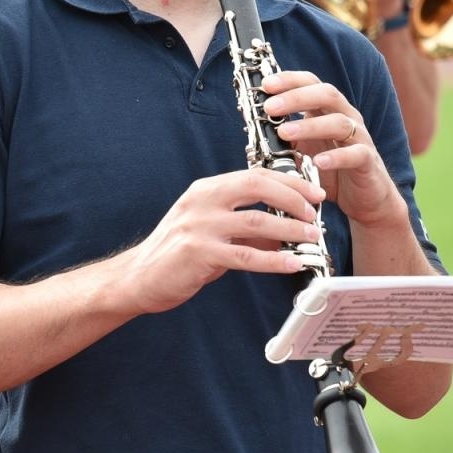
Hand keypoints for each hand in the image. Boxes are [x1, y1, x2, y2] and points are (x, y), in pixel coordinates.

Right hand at [123, 168, 324, 314]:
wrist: (138, 277)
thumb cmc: (175, 254)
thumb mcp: (210, 230)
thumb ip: (244, 228)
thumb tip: (284, 231)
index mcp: (205, 190)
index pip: (254, 175)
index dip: (289, 182)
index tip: (313, 193)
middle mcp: (201, 202)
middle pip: (257, 186)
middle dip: (293, 198)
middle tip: (315, 213)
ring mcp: (198, 226)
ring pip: (256, 220)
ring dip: (290, 229)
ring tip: (311, 238)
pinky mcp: (199, 253)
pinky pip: (245, 255)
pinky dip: (273, 259)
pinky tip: (292, 263)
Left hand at [260, 70, 407, 228]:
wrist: (365, 198)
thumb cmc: (332, 170)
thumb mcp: (303, 149)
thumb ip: (285, 137)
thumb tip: (254, 127)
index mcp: (328, 110)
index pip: (312, 84)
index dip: (290, 80)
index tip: (265, 84)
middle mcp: (346, 118)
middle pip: (326, 95)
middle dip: (296, 98)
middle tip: (269, 107)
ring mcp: (359, 138)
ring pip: (339, 122)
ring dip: (310, 126)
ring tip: (284, 133)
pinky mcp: (368, 161)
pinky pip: (356, 154)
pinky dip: (336, 156)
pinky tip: (318, 161)